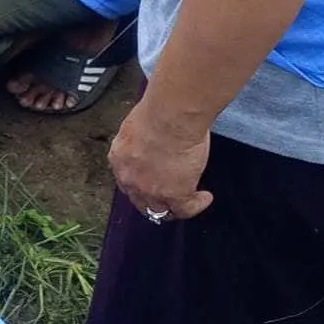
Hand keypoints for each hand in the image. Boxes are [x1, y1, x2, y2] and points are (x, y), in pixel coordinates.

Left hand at [107, 98, 214, 220]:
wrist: (170, 116)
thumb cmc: (157, 112)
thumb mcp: (136, 126)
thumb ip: (140, 141)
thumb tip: (151, 142)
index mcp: (119, 158)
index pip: (126, 180)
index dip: (140, 183)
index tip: (153, 180)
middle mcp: (130, 178)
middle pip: (140, 200)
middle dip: (154, 200)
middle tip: (168, 196)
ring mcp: (150, 190)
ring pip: (160, 211)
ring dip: (173, 208)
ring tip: (188, 200)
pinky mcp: (174, 196)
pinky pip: (185, 210)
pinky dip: (197, 205)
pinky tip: (205, 197)